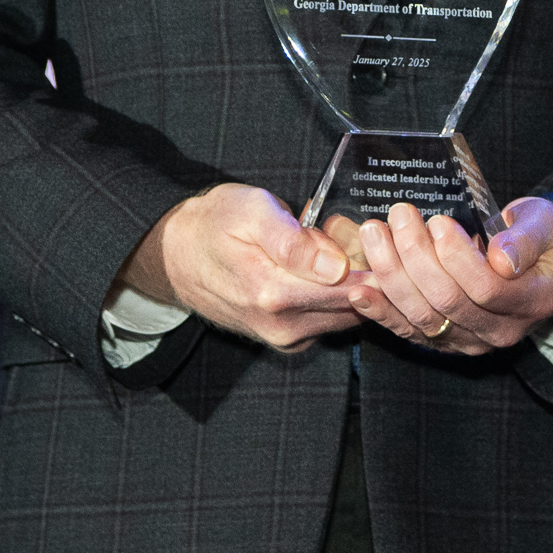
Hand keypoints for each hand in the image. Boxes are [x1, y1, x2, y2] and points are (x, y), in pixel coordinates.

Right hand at [118, 183, 364, 352]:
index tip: (374, 235)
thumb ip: (294, 241)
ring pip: (346, 315)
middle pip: (356, 305)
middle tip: (349, 232)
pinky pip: (329, 320)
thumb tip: (336, 266)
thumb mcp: (252, 210)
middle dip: (365, 270)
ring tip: (330, 245)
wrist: (179, 255)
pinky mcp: (286, 341)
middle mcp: (282, 326)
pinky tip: (320, 269)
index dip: (373, 261)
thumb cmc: (216, 223)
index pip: (354, 290)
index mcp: (274, 293)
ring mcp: (284, 338)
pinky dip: (336, 296)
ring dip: (351, 284)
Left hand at [321, 197, 552, 355]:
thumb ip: (527, 238)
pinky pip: (408, 330)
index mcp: (532, 302)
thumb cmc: (542, 239)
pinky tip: (359, 290)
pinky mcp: (444, 341)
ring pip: (423, 317)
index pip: (488, 289)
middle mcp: (500, 331)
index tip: (439, 221)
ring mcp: (469, 341)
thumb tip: (502, 258)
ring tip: (374, 234)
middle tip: (399, 214)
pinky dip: (381, 311)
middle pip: (448, 302)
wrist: (540, 268)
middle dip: (416, 256)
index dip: (458, 258)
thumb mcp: (548, 225)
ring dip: (392, 275)